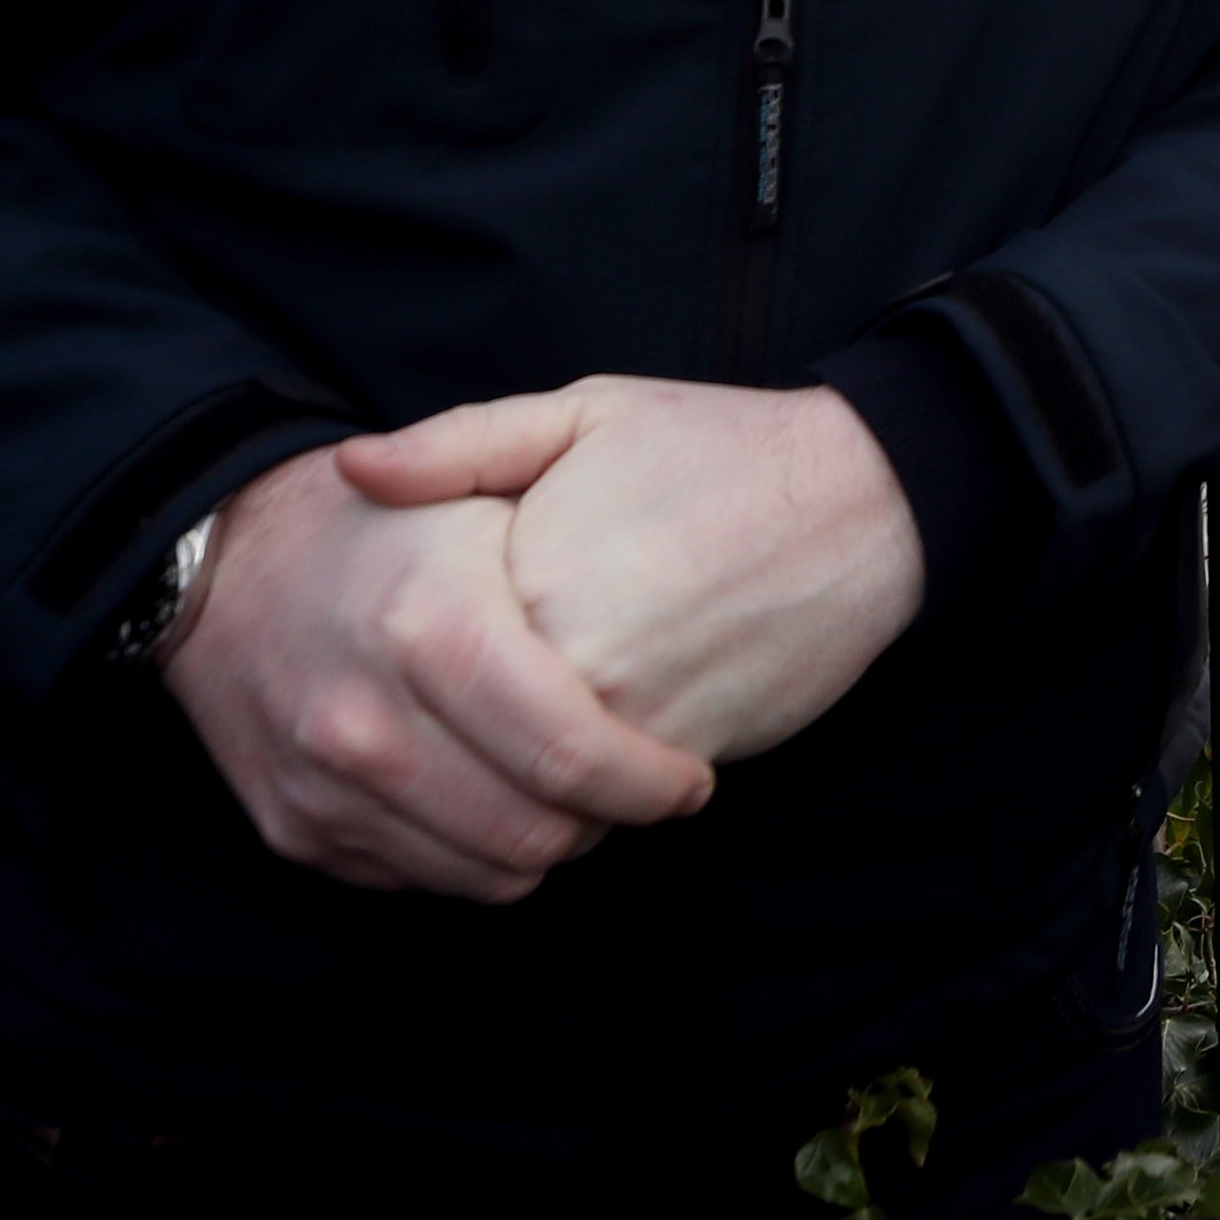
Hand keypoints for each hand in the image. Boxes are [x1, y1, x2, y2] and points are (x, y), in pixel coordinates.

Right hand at [159, 444, 716, 901]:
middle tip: (643, 788)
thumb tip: (626, 546)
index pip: (569, 752)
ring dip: (549, 845)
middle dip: (611, 821)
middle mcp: (367, 722)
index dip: (650, 781)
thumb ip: (556, 506)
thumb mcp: (466, 478)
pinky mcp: (300, 831)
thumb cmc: (377, 527)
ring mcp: (327, 788)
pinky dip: (477, 853)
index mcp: (429, 626)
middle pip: (536, 831)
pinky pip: (424, 880)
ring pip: (488, 873)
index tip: (690, 778)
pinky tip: (498, 795)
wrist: (220, 566)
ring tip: (576, 793)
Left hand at [339, 378, 926, 768]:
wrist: (867, 499)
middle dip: (461, 735)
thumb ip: (460, 445)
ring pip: (529, 786)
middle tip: (483, 700)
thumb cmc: (720, 447)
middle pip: (467, 734)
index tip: (444, 640)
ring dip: (524, 777)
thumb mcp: (584, 413)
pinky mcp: (685, 757)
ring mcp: (629, 714)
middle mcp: (568, 652)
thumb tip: (352, 469)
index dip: (426, 654)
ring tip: (542, 725)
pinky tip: (605, 743)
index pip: (422, 653)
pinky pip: (603, 806)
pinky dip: (593, 793)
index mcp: (524, 567)